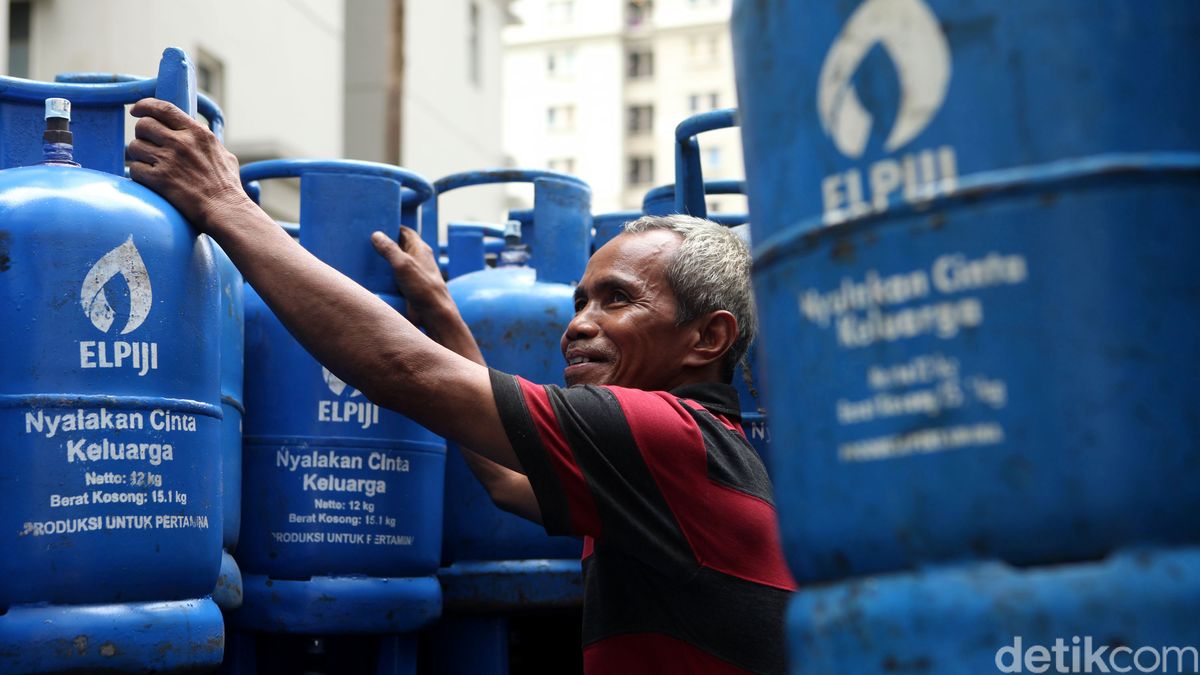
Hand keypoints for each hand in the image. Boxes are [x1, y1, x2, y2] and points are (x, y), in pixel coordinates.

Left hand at [127, 98, 249, 230]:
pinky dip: (139, 174)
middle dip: (141, 134)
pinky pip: (134, 169)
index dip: (145, 105)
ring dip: (138, 156)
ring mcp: (169, 160)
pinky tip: (149, 180)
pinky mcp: (159, 179)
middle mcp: (181, 142)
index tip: (136, 110)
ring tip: (149, 165)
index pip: (164, 108)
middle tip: (146, 144)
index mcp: (197, 133)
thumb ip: (208, 141)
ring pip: (135, 147)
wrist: (225, 210)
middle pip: (144, 125)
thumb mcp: (224, 155)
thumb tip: (202, 130)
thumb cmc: (227, 187)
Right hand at [370, 226, 451, 329]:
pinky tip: (369, 277)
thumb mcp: (403, 264)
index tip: (376, 226)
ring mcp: (412, 274)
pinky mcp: (407, 287)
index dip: (392, 227)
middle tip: (364, 242)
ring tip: (362, 257)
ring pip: (394, 263)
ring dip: (381, 262)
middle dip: (383, 244)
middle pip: (398, 247)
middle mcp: (417, 259)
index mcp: (420, 249)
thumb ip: (390, 249)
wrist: (433, 314)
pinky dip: (383, 276)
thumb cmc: (424, 287)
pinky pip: (392, 278)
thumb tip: (376, 235)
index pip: (405, 232)